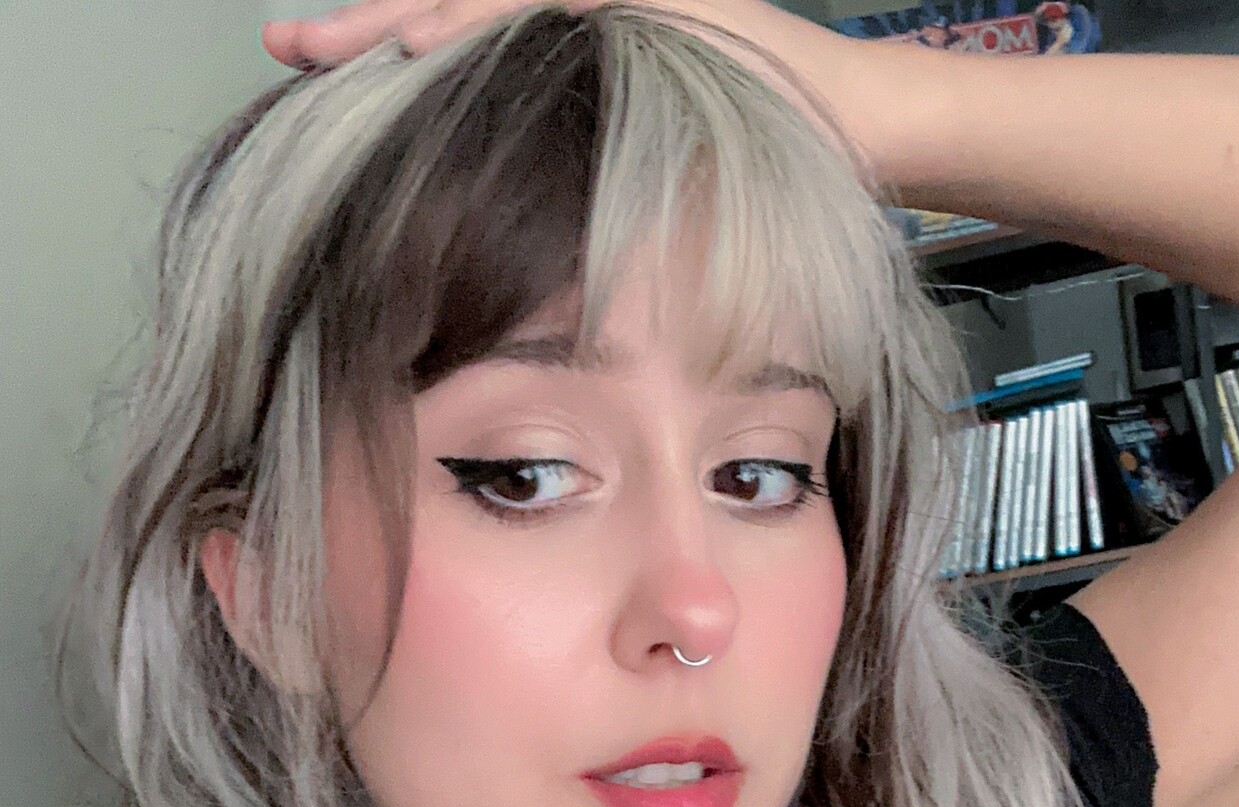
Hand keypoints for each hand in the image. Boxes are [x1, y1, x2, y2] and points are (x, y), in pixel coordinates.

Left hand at [261, 0, 878, 161]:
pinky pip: (550, 2)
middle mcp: (582, 19)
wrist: (862, 128)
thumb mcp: (653, 190)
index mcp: (572, 61)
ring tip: (331, 47)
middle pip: (450, 13)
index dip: (383, 61)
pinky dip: (481, 20)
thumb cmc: (762, 172)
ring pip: (484, 0)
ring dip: (403, 20)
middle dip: (361, 31)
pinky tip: (423, 42)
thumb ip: (585, 201)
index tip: (310, 82)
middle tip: (281, 48)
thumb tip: (519, 255)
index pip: (461, 48)